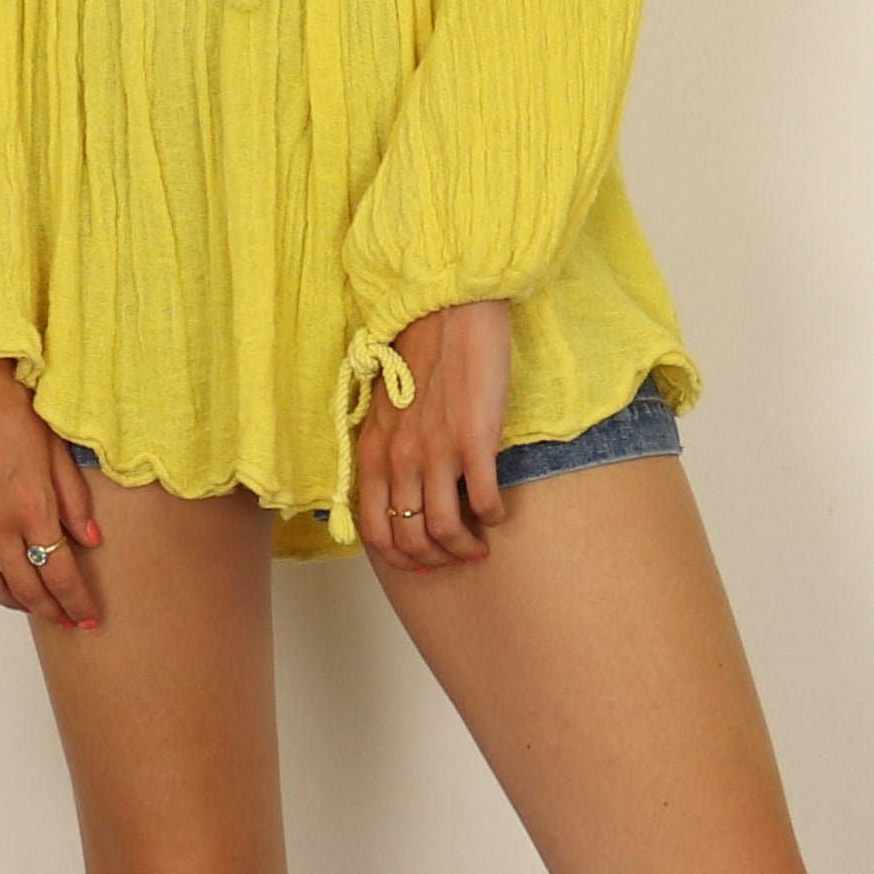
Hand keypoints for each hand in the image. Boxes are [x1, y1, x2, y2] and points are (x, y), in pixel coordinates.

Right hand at [0, 275, 103, 630]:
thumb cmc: (3, 389)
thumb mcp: (54, 440)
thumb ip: (71, 496)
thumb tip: (90, 537)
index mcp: (31, 505)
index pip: (59, 574)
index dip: (76, 601)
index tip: (89, 616)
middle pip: (25, 585)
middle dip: (50, 608)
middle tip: (66, 618)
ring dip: (11, 599)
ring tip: (29, 602)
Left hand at [354, 300, 512, 568]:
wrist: (447, 312)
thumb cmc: (420, 356)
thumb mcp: (385, 410)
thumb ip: (388, 451)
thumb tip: (401, 492)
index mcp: (375, 453)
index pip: (374, 530)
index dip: (398, 556)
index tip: (420, 560)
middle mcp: (400, 459)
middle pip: (410, 538)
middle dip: (434, 559)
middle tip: (455, 556)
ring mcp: (436, 452)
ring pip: (445, 530)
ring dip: (465, 548)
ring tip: (480, 545)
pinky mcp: (474, 440)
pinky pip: (484, 501)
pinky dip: (493, 518)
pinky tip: (499, 513)